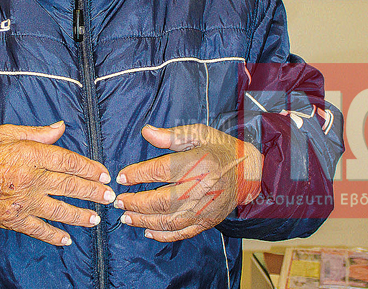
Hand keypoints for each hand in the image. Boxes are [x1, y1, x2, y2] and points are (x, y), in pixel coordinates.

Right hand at [0, 121, 114, 246]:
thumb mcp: (9, 132)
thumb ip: (38, 133)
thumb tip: (62, 127)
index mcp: (30, 154)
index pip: (69, 161)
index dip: (90, 168)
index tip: (104, 174)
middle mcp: (30, 178)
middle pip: (70, 186)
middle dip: (93, 192)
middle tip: (109, 196)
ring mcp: (22, 201)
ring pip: (60, 210)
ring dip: (81, 215)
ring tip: (96, 218)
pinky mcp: (13, 219)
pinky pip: (39, 230)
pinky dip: (54, 236)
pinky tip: (67, 239)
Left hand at [114, 124, 262, 241]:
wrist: (248, 172)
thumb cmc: (220, 149)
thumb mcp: (199, 134)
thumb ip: (172, 136)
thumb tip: (146, 132)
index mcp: (200, 163)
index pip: (163, 170)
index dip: (139, 174)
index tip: (122, 177)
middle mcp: (203, 188)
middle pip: (163, 200)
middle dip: (136, 202)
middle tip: (118, 201)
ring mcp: (206, 208)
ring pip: (170, 220)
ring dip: (144, 220)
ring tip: (126, 216)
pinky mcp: (208, 221)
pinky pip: (182, 233)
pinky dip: (163, 235)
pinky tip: (147, 230)